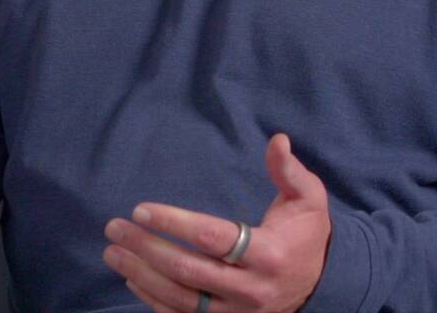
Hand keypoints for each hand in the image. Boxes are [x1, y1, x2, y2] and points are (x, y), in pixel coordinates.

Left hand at [102, 132, 330, 311]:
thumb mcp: (307, 196)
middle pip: (188, 271)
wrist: (323, 281)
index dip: (174, 224)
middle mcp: (250, 290)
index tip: (141, 208)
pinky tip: (132, 278)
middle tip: (114, 226)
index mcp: (267, 254)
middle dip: (146, 247)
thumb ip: (288, 170)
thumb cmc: (307, 231)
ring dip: (141, 275)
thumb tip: (276, 139)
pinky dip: (153, 300)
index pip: (212, 238)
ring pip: (180, 299)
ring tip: (113, 251)